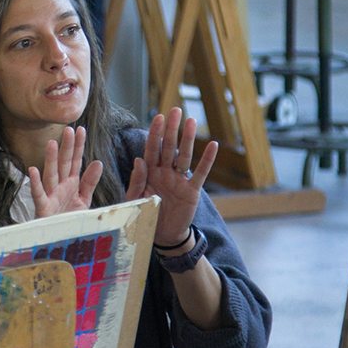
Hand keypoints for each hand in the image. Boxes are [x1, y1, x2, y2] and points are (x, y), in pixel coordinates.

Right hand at [29, 126, 102, 217]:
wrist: (58, 241)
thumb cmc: (67, 219)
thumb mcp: (83, 200)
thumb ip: (90, 182)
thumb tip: (98, 162)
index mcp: (70, 184)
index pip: (75, 161)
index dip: (78, 146)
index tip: (81, 129)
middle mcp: (59, 187)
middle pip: (63, 164)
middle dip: (66, 147)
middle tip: (68, 129)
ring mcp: (50, 196)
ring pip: (51, 174)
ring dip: (50, 159)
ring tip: (52, 143)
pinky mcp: (43, 208)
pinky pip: (39, 194)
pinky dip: (35, 183)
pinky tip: (33, 170)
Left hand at [125, 107, 217, 245]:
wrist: (161, 237)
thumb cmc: (144, 216)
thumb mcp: (135, 199)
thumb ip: (136, 180)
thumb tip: (138, 160)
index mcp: (149, 173)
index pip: (151, 149)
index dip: (154, 134)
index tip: (158, 117)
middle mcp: (164, 172)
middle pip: (168, 147)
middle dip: (171, 129)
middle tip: (175, 110)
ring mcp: (179, 180)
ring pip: (184, 155)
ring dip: (187, 139)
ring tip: (190, 120)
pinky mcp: (192, 191)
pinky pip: (200, 173)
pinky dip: (207, 160)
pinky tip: (212, 145)